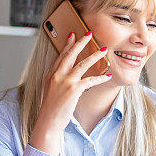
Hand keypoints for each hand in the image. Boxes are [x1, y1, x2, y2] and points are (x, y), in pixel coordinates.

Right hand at [28, 32, 111, 154]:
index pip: (61, 55)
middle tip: (89, 34)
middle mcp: (57, 75)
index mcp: (51, 74)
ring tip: (103, 50)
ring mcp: (65, 82)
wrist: (48, 121)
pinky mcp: (73, 90)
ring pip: (82, 64)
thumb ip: (59, 80)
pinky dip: (99, 78)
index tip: (73, 35)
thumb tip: (68, 76)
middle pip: (71, 54)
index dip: (68, 44)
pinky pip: (90, 80)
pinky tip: (107, 76)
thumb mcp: (51, 90)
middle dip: (81, 43)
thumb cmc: (51, 109)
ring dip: (94, 56)